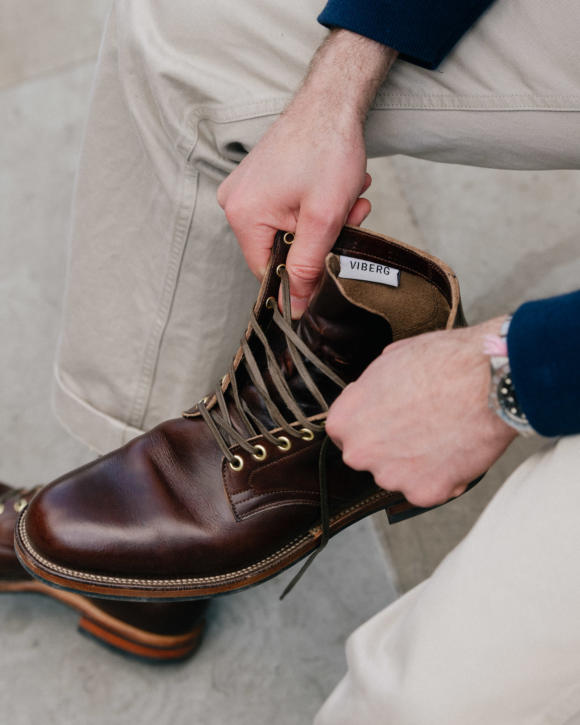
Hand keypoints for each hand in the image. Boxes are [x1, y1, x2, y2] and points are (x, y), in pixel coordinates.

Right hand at [218, 31, 396, 316]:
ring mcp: (246, 190)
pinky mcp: (260, 181)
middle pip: (280, 250)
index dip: (302, 274)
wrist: (331, 99)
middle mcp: (235, 203)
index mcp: (243, 216)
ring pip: (289, 230)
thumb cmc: (327, 148)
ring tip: (348, 197)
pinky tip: (336, 189)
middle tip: (351, 217)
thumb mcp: (323, 219)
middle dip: (321, 240)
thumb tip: (295, 307)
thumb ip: (307, 268)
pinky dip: (315, 206)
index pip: (268, 271)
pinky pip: (287, 210)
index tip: (332, 261)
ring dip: (324, 221)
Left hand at [326, 318, 517, 507]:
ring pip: (400, 475)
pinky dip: (443, 477)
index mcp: (345, 420)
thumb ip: (371, 389)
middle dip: (391, 446)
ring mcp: (391, 477)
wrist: (486, 380)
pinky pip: (430, 489)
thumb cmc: (441, 363)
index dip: (370, 423)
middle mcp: (360, 453)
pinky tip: (457, 450)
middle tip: (421, 426)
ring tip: (444, 434)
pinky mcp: (424, 493)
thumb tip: (373, 394)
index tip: (389, 417)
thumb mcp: (389, 360)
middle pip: (371, 456)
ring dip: (417, 463)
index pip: (345, 432)